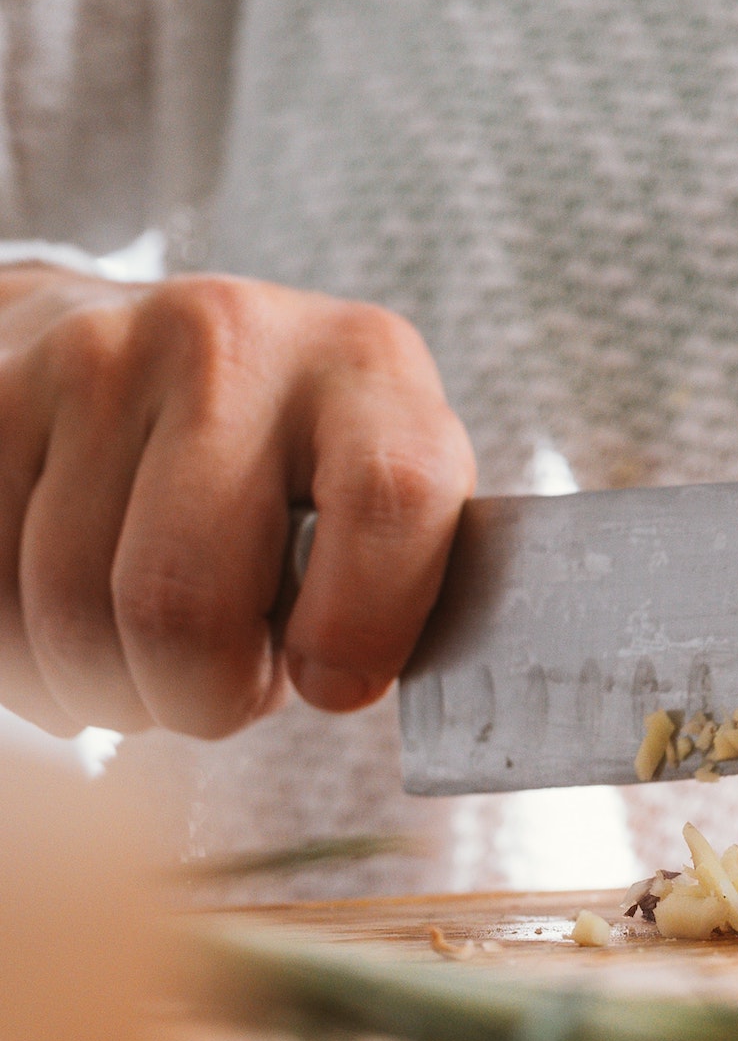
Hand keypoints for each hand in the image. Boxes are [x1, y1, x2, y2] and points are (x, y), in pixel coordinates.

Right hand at [0, 267, 473, 738]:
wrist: (159, 351)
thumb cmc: (302, 467)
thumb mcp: (391, 501)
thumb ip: (397, 589)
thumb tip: (333, 680)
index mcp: (365, 366)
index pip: (388, 500)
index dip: (359, 628)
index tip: (335, 683)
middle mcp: (227, 342)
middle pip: (185, 602)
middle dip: (201, 698)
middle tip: (218, 690)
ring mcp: (94, 358)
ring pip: (73, 617)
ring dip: (112, 686)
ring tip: (154, 655)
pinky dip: (33, 659)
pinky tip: (82, 632)